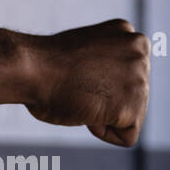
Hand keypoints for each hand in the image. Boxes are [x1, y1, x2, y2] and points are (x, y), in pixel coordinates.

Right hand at [22, 19, 149, 146]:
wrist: (30, 69)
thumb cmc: (44, 64)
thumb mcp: (86, 51)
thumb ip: (108, 62)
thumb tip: (111, 84)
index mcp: (127, 33)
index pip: (127, 75)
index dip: (97, 81)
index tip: (76, 71)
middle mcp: (139, 50)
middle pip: (132, 95)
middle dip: (104, 98)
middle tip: (76, 84)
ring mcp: (140, 78)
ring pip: (129, 115)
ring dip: (101, 112)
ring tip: (79, 94)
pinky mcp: (133, 105)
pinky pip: (126, 136)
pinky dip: (102, 131)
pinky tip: (85, 110)